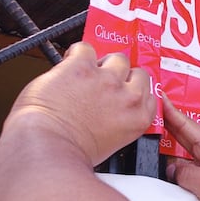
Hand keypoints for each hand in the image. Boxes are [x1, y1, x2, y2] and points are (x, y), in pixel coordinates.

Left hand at [4, 43, 155, 165]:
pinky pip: (85, 48)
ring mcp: (107, 80)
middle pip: (137, 73)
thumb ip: (121, 121)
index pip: (149, 94)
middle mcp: (128, 97)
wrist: (49, 146)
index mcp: (138, 118)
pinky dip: (76, 54)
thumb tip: (112, 110)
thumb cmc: (74, 152)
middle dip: (122, 76)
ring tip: (87, 73)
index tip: (125, 89)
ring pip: (117, 58)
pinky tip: (70, 63)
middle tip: (104, 82)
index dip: (134, 89)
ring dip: (103, 64)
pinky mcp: (82, 67)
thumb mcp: (113, 144)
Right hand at [162, 93, 199, 200]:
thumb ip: (183, 173)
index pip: (187, 125)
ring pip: (185, 154)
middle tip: (150, 112)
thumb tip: (170, 168)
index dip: (171, 111)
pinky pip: (189, 171)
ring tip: (152, 136)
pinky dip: (177, 168)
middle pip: (185, 136)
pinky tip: (166, 168)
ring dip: (170, 147)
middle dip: (168, 124)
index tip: (158, 97)